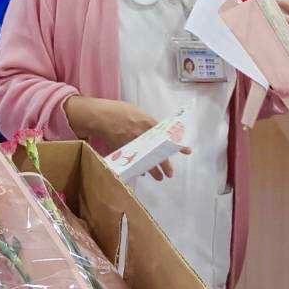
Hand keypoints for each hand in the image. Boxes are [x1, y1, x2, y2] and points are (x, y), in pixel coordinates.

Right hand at [63, 96, 190, 180]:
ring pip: (147, 161)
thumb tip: (155, 131)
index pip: (167, 135)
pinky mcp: (123, 150)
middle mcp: (143, 135)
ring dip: (153, 170)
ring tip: (159, 178)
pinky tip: (143, 173)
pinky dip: (139, 168)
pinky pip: (133, 162)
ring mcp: (133, 144)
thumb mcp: (137, 112)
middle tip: (170, 174)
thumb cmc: (119, 111)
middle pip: (158, 153)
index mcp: (148, 123)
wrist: (101, 116)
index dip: (177, 144)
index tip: (187, 151)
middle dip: (164, 165)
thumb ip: (147, 122)